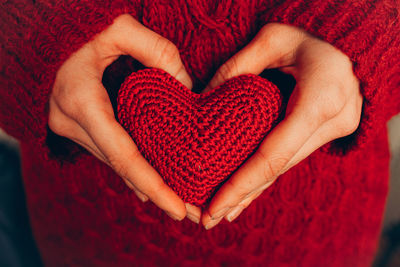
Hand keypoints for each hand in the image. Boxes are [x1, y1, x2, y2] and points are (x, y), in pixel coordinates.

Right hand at [48, 14, 199, 221]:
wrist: (44, 34)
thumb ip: (158, 52)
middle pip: (121, 168)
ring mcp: (70, 128)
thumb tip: (187, 88)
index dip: (152, 185)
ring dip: (146, 182)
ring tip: (181, 200)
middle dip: (157, 192)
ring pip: (115, 163)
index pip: (123, 156)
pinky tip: (154, 181)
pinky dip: (134, 168)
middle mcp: (72, 123)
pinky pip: (109, 153)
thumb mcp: (121, 28)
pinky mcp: (77, 128)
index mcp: (82, 102)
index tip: (178, 209)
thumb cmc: (82, 27)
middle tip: (192, 212)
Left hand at [201, 23, 361, 228]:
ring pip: (284, 168)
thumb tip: (203, 99)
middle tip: (209, 219)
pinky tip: (246, 193)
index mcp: (321, 98)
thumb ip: (236, 68)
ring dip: (252, 190)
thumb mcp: (272, 38)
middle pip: (279, 169)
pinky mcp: (326, 133)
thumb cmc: (311, 33)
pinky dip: (265, 175)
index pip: (275, 153)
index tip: (216, 205)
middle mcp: (333, 121)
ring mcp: (334, 130)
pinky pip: (290, 158)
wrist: (349, 42)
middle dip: (242, 195)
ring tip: (221, 213)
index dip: (243, 183)